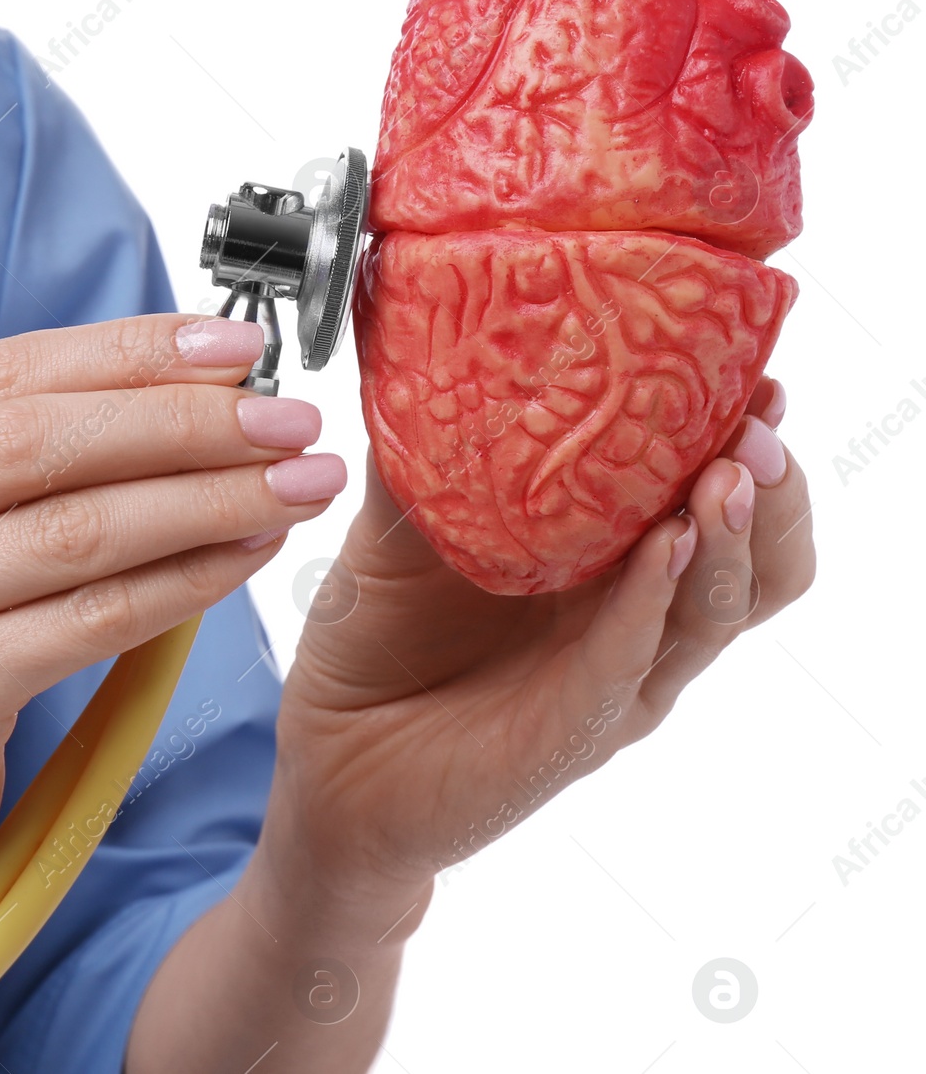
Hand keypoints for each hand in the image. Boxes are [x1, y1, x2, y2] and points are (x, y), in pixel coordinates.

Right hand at [0, 314, 345, 940]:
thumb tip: (177, 394)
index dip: (127, 351)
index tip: (232, 345)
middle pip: (36, 439)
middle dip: (182, 418)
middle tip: (287, 416)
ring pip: (75, 526)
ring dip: (209, 496)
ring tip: (298, 482)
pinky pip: (92, 618)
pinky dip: (186, 580)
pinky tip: (247, 556)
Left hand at [262, 377, 812, 917]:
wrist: (329, 757)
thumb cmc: (377, 643)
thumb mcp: (400, 528)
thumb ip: (425, 449)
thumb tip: (424, 338)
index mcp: (604, 563)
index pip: (705, 494)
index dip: (737, 437)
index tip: (745, 370)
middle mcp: (629, 620)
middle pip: (749, 557)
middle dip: (766, 486)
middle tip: (753, 426)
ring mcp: (612, 680)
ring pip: (713, 613)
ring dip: (729, 539)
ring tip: (725, 479)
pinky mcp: (573, 731)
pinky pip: (629, 663)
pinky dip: (654, 604)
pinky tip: (663, 550)